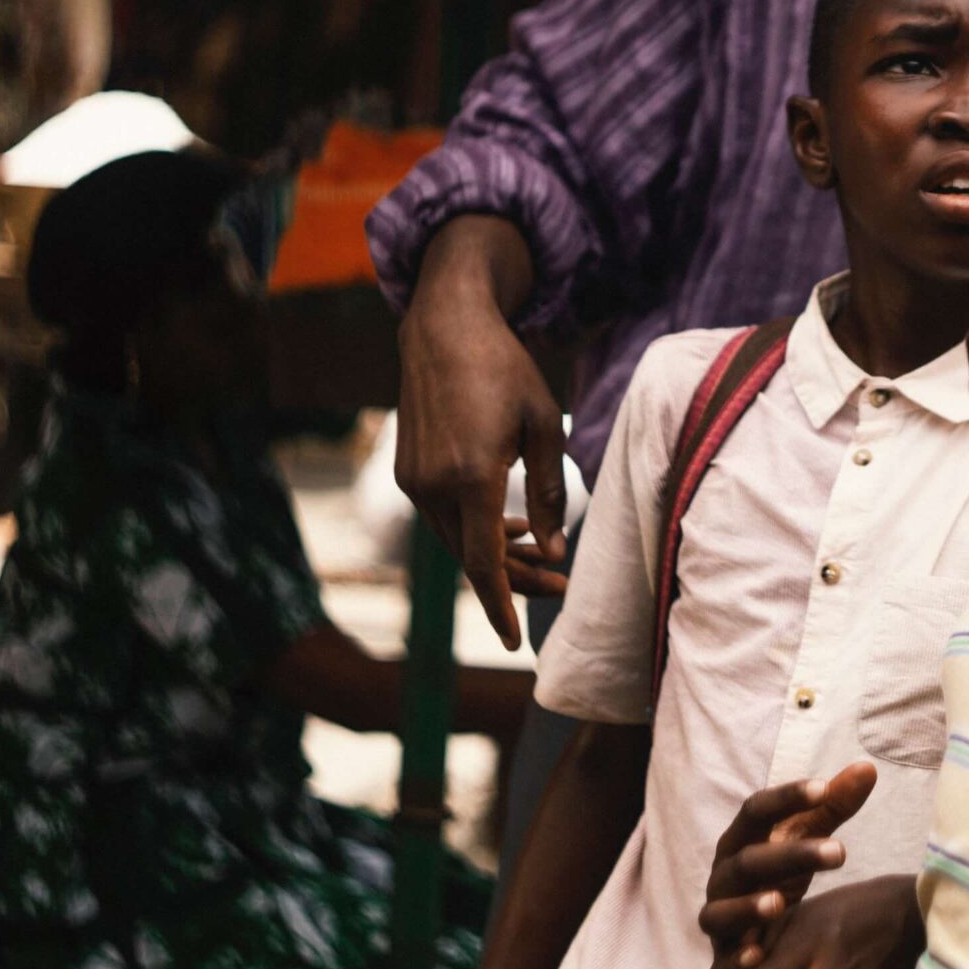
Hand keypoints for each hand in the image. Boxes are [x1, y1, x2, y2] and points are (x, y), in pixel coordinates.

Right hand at [397, 219, 567, 646]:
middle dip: (515, 579)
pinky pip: (444, 517)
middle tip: (560, 584)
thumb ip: (550, 492)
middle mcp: (433, 485)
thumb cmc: (504, 370)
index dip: (502, 603)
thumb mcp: (543, 426)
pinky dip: (476, 530)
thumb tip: (555, 549)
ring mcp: (414, 480)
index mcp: (471, 476)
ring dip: (497, 554)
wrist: (444, 329)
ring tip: (543, 556)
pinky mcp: (407, 471)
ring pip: (456, 541)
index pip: (484, 562)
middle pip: (472, 558)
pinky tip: (511, 528)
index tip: (513, 639)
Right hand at [700, 762, 877, 968]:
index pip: (755, 810)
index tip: (824, 788)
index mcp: (741, 841)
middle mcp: (724, 878)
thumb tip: (868, 768)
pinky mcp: (721, 961)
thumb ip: (833, 805)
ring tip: (780, 902)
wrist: (757, 926)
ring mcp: (719, 920)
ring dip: (747, 907)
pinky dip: (735, 963)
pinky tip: (758, 958)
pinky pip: (720, 965)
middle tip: (840, 852)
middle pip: (747, 861)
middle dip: (790, 856)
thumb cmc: (782, 872)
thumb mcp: (807, 836)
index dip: (785, 797)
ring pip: (721, 912)